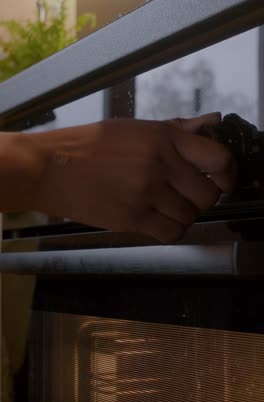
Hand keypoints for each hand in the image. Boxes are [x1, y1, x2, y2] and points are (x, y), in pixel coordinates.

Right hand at [28, 113, 235, 241]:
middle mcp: (160, 165)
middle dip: (204, 199)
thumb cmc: (90, 145)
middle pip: (208, 194)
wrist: (52, 167)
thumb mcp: (136, 128)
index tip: (225, 181)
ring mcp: (147, 193)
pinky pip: (171, 233)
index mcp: (163, 138)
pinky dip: (172, 230)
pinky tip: (160, 222)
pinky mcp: (132, 218)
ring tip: (168, 208)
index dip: (229, 174)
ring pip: (190, 216)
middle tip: (189, 196)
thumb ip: (178, 129)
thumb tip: (214, 123)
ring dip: (185, 215)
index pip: (218, 158)